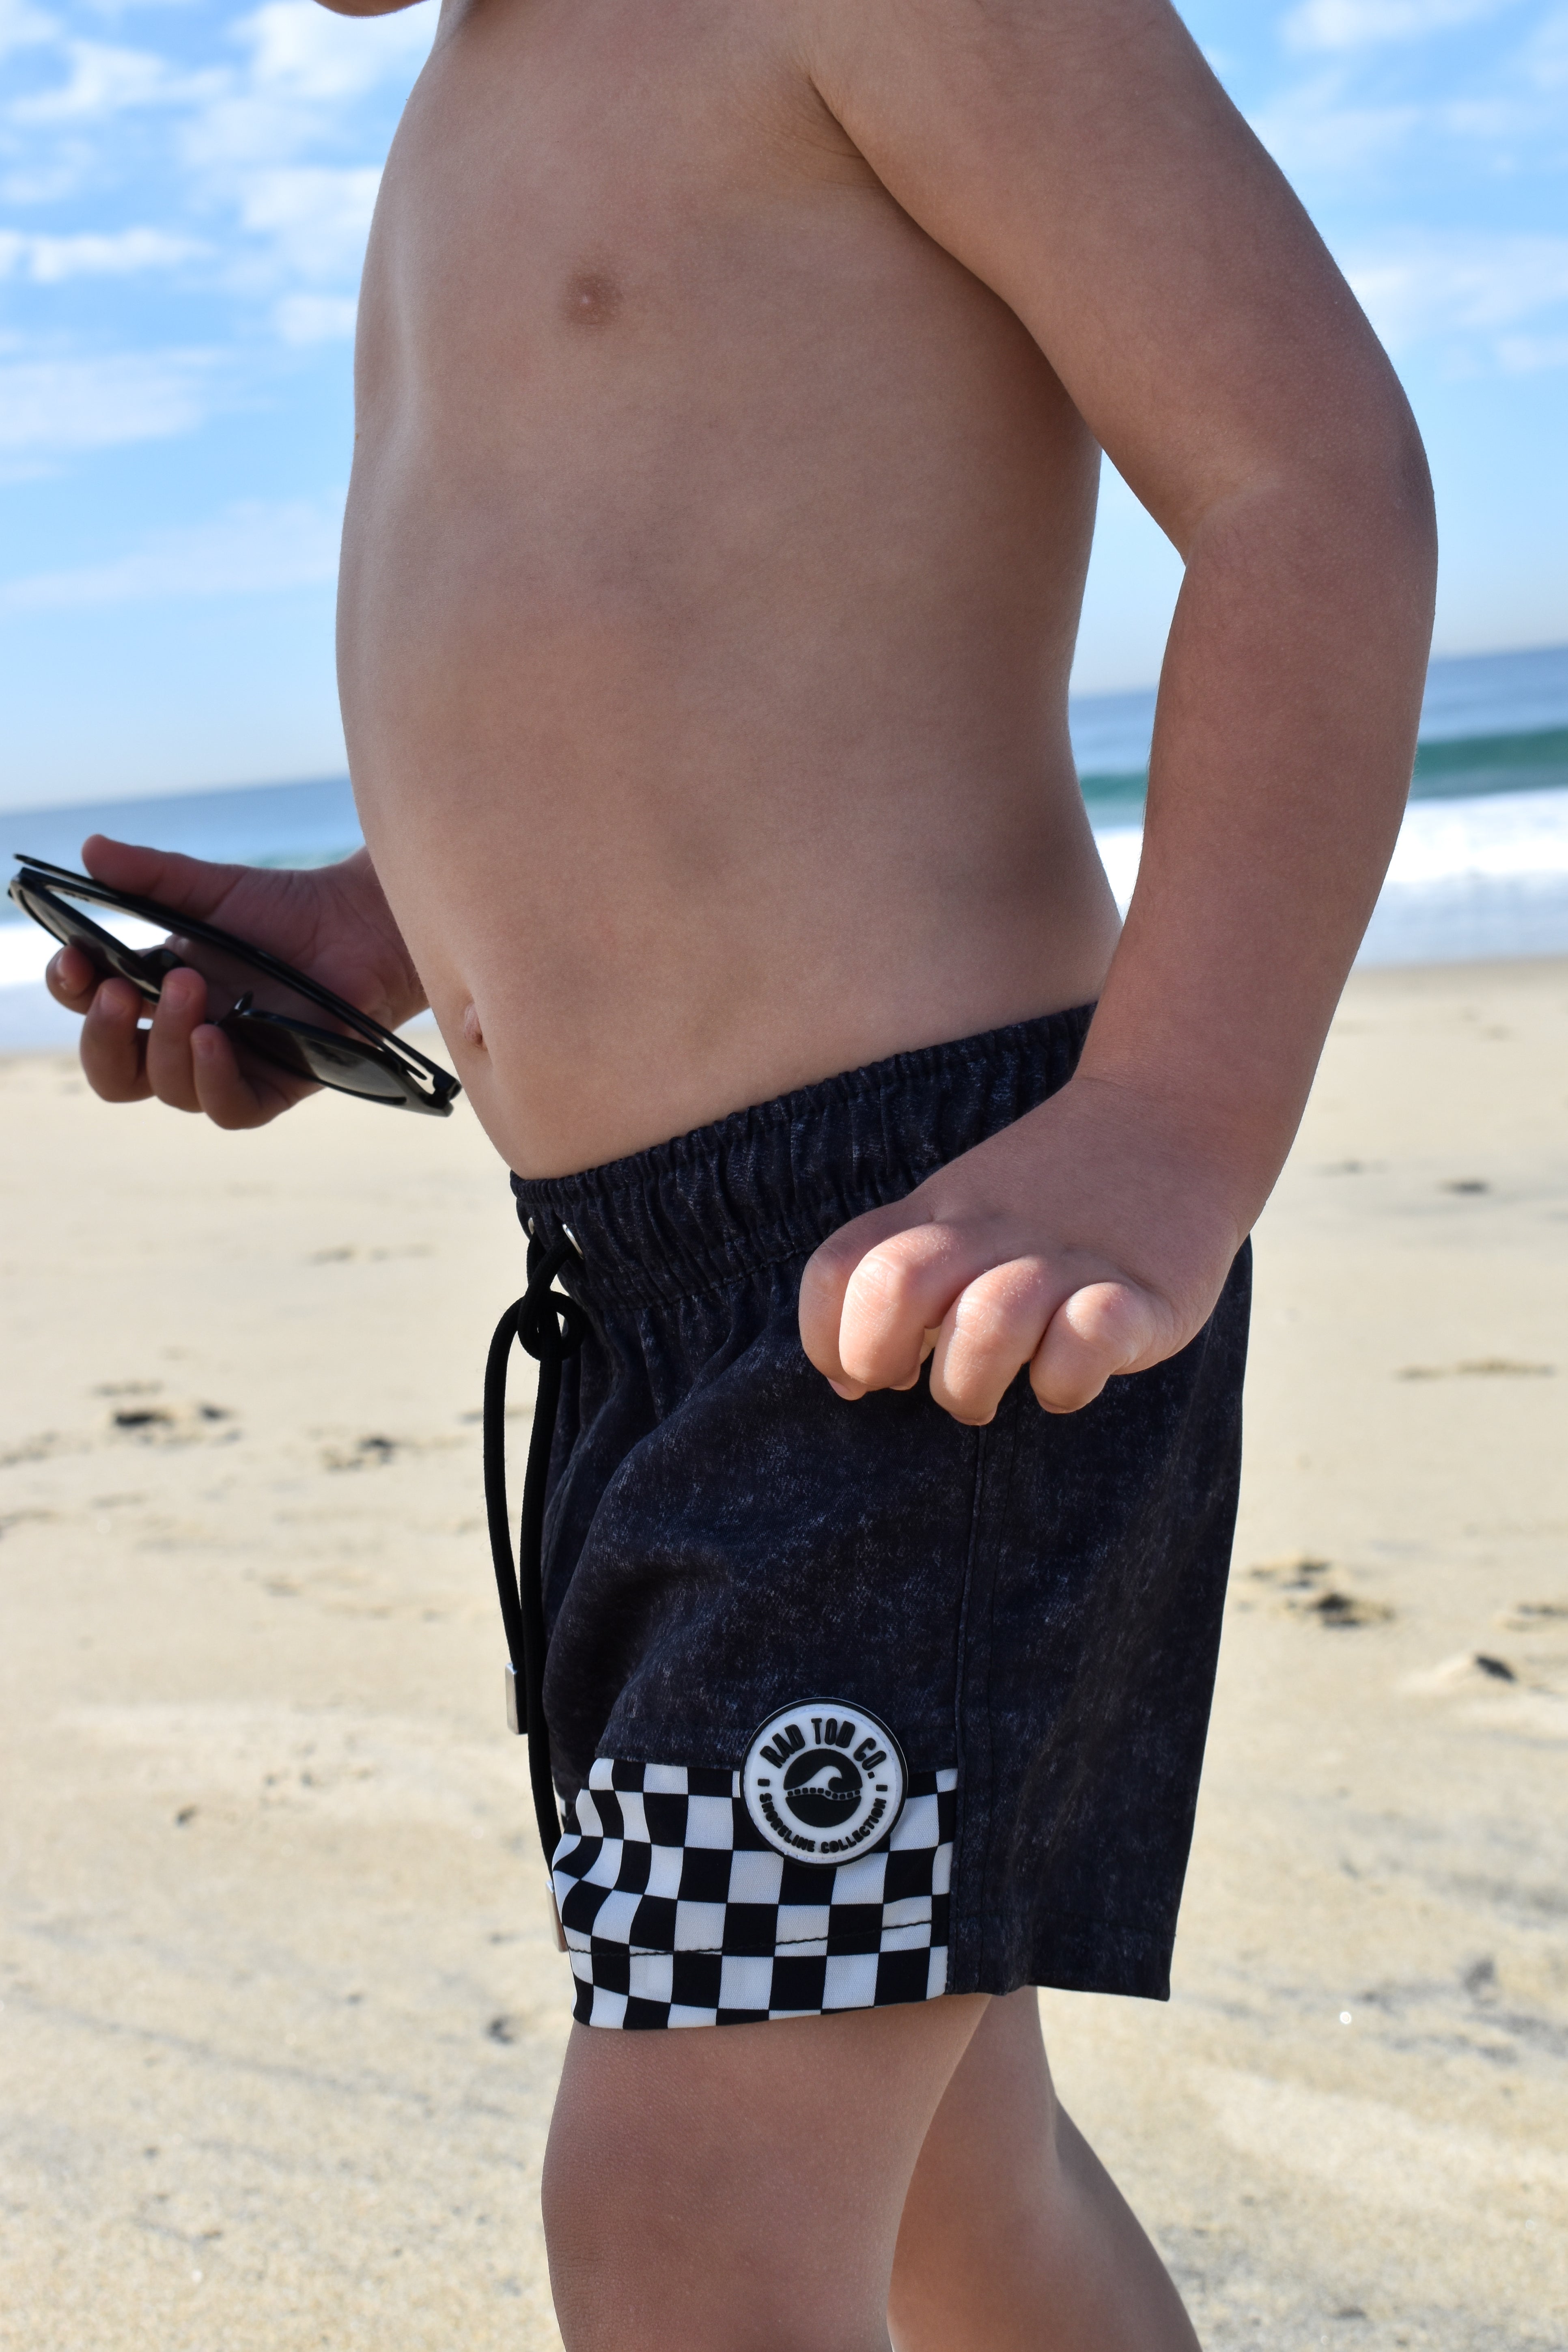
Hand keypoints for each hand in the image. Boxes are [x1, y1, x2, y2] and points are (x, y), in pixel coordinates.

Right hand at [45, 836, 426, 1129]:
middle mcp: (186, 1037)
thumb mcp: (213, 888)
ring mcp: (232, 1065)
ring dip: (168, 1042)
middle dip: (105, 1036)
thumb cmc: (288, 910)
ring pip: (169, 1087)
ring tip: (190, 987)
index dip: (73, 992)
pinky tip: (216, 1037)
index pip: (93, 1008)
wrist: (364, 924)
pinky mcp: (278, 1085)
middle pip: (116, 1071)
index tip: (73, 959)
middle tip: (119, 993)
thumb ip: (152, 875)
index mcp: (157, 993)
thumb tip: (90, 850)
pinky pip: (230, 1108)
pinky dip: (213, 1078)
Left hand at [797, 1073, 1247, 1421]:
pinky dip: (1066, 1379)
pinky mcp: (1143, 1294)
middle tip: (912, 1381)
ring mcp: (1068, 1259)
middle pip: (896, 1286)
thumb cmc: (1059, 1193)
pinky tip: (1070, 1375)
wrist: (1177, 1115)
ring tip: (989, 1394)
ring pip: (987, 1322)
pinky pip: (1087, 1341)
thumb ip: (904, 1276)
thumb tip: (847, 1379)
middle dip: (879, 1358)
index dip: (824, 1336)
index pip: (838, 1269)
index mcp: (940, 1212)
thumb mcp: (965, 1210)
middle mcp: (992, 1230)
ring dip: (970, 1383)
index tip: (857, 1374)